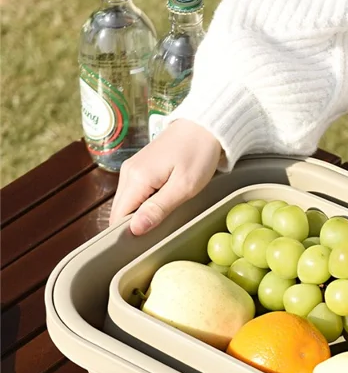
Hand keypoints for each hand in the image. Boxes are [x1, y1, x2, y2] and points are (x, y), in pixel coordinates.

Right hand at [109, 119, 221, 234]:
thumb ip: (158, 208)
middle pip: (121, 211)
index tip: (144, 247)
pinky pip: (136, 194)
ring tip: (162, 223)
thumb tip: (134, 229)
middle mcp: (128, 173)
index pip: (118, 217)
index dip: (127, 234)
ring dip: (141, 216)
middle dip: (134, 227)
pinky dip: (145, 205)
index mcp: (135, 178)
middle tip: (158, 237)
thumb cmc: (198, 154)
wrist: (204, 126)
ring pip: (128, 203)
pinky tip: (162, 208)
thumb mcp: (184, 187)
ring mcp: (133, 169)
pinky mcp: (141, 168)